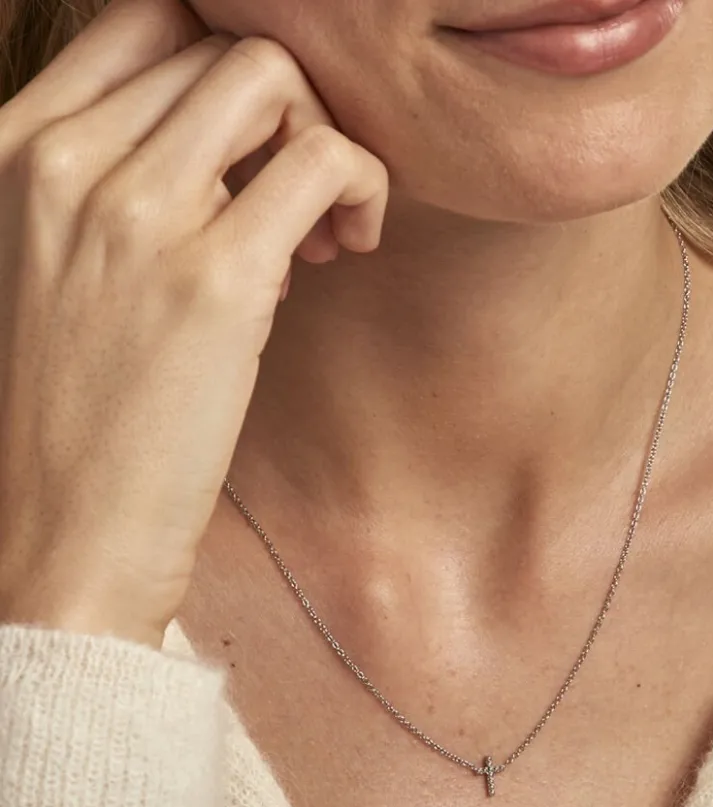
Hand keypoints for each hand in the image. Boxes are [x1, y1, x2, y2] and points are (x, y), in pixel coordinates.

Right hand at [0, 0, 388, 646]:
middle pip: (218, 44)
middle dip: (285, 106)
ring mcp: (138, 214)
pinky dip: (359, 186)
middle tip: (302, 197)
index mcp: (14, 147)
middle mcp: (65, 161)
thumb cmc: (75, 410)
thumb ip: (120, 186)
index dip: (223, 70)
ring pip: (272, 77)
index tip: (253, 145)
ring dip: (325, 137)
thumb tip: (228, 154)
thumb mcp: (61, 265)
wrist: (63, 530)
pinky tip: (347, 248)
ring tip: (325, 227)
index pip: (143, 24)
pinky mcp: (216, 279)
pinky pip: (321, 160)